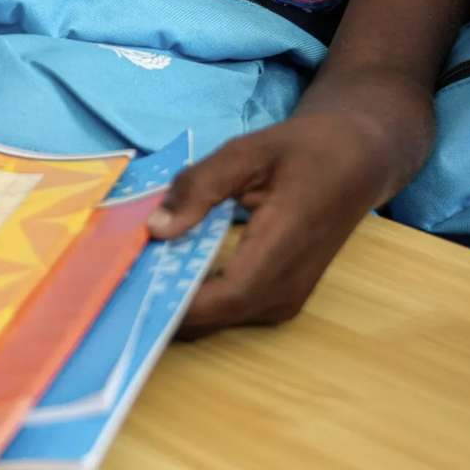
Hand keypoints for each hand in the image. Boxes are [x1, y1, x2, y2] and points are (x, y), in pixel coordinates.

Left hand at [145, 109, 394, 334]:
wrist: (357, 162)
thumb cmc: (304, 151)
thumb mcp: (247, 151)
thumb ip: (200, 186)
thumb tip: (156, 229)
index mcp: (284, 246)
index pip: (226, 296)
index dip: (175, 302)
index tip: (126, 286)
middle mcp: (288, 287)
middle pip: (215, 315)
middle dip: (162, 301)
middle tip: (111, 277)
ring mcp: (287, 300)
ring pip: (219, 318)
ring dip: (175, 301)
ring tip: (128, 272)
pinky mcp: (280, 299)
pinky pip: (230, 308)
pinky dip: (194, 296)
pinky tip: (162, 270)